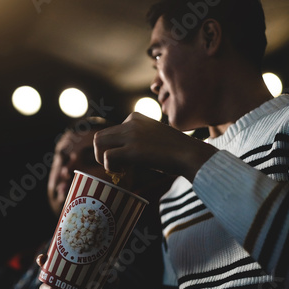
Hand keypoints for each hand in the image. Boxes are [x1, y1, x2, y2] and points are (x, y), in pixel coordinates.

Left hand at [93, 112, 217, 181]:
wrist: (190, 154)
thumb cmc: (174, 149)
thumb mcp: (152, 135)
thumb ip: (137, 137)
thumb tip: (122, 151)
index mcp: (135, 117)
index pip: (111, 131)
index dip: (113, 147)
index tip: (125, 159)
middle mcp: (130, 123)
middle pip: (100, 136)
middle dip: (101, 153)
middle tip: (115, 166)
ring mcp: (131, 135)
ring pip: (98, 143)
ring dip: (102, 159)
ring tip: (117, 169)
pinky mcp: (133, 150)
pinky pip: (108, 157)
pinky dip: (110, 167)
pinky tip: (123, 171)